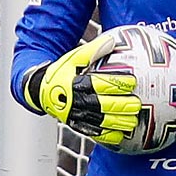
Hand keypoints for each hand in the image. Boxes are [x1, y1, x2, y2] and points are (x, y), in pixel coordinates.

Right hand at [26, 33, 140, 146]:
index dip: (117, 83)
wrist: (39, 90)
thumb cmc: (60, 73)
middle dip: (122, 105)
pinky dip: (107, 135)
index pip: (99, 84)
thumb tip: (112, 40)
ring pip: (101, 121)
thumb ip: (92, 50)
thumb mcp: (72, 58)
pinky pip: (94, 133)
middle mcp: (76, 101)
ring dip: (119, 122)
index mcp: (75, 84)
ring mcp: (76, 115)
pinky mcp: (76, 125)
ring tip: (133, 120)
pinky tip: (120, 134)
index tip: (132, 81)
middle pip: (103, 105)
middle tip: (136, 103)